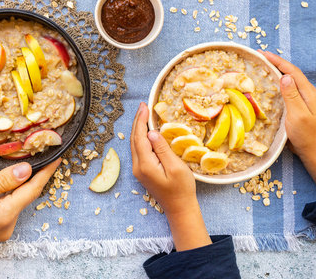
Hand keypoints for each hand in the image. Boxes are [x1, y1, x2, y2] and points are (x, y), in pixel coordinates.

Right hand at [0, 159, 60, 246]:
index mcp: (6, 215)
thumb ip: (3, 180)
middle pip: (15, 192)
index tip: (56, 159)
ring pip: (3, 196)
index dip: (45, 173)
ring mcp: (0, 228)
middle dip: (1, 177)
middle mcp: (8, 224)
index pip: (32, 189)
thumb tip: (26, 170)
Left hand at [130, 102, 210, 250]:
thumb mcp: (175, 167)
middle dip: (138, 121)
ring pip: (135, 144)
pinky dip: (141, 137)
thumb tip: (151, 132)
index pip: (140, 137)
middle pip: (134, 139)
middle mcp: (137, 167)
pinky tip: (145, 131)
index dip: (141, 120)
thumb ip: (162, 149)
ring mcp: (138, 170)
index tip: (144, 106)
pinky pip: (138, 150)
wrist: (179, 208)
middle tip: (142, 106)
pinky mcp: (142, 171)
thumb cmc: (181, 189)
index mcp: (145, 164)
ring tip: (143, 114)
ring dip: (138, 128)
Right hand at [261, 51, 315, 196]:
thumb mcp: (298, 115)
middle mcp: (306, 93)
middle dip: (275, 63)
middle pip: (290, 73)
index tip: (262, 54)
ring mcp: (302, 99)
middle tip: (259, 57)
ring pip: (288, 80)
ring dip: (276, 71)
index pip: (292, 71)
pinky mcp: (297, 106)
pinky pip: (286, 89)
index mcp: (308, 92)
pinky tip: (268, 84)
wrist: (313, 151)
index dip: (277, 61)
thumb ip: (292, 95)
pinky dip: (276, 83)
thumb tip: (284, 76)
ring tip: (261, 66)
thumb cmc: (306, 135)